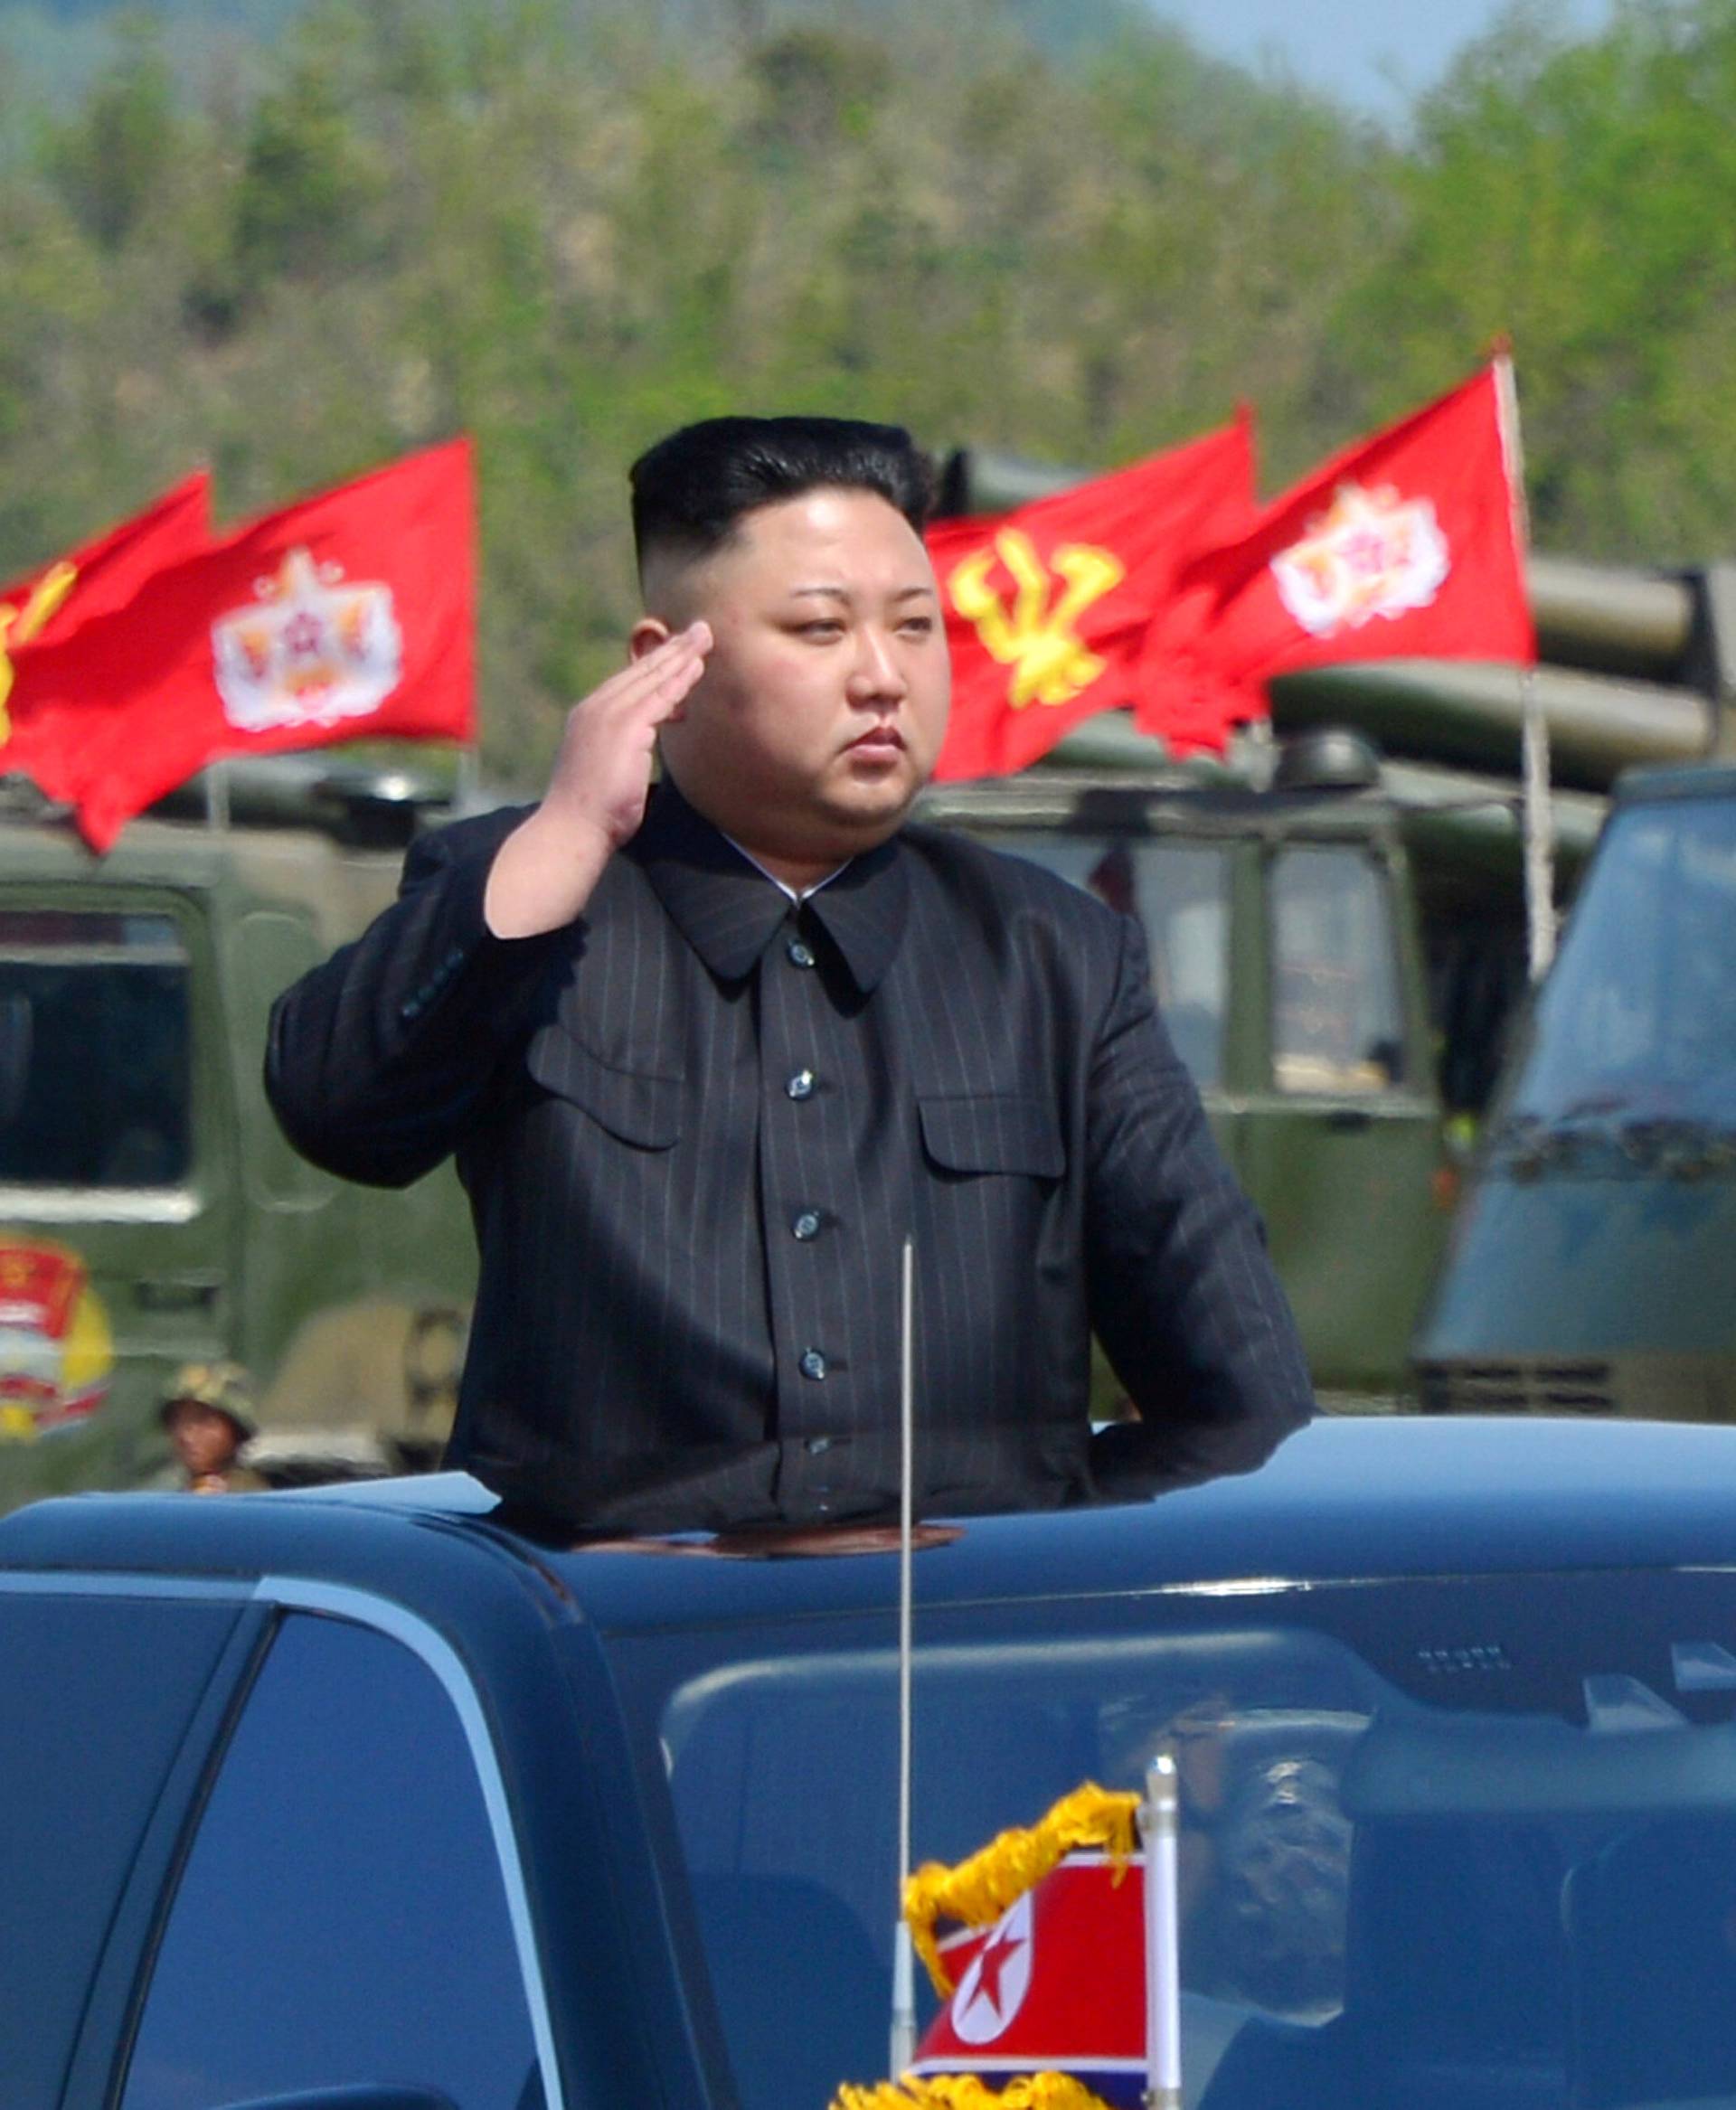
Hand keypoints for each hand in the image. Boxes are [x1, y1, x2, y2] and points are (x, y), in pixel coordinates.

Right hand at [485, 623, 710, 937]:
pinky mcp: (624, 727)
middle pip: (641, 671)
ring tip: (705, 638)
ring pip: (651, 678)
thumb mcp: (609, 772)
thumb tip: (641, 750)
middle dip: (672, 649)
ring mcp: (607, 715)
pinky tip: (697, 666)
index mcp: (589, 717)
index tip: (680, 651)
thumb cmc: (592, 813)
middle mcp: (595, 708)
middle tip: (700, 630)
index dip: (656, 665)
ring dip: (680, 656)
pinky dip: (679, 680)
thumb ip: (625, 752)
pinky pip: (659, 697)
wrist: (572, 829)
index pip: (628, 683)